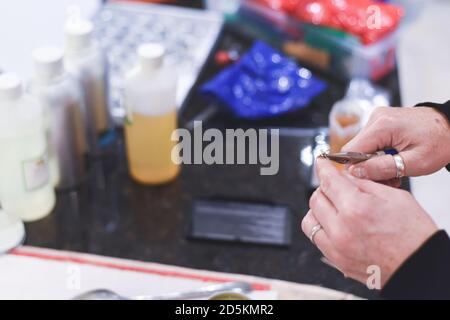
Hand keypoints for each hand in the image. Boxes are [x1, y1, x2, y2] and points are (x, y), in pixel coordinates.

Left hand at [301, 159, 437, 287]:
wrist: (420, 267)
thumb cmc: (414, 235)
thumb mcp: (395, 197)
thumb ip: (364, 184)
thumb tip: (346, 176)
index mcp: (356, 208)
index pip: (328, 181)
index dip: (323, 168)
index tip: (321, 164)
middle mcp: (341, 229)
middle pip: (316, 198)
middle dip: (325, 188)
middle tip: (337, 187)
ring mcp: (336, 247)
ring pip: (310, 220)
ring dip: (318, 209)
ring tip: (334, 207)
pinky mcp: (336, 260)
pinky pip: (316, 238)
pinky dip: (321, 227)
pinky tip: (336, 224)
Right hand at [342, 107, 449, 181]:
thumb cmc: (440, 142)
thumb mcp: (415, 162)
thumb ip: (382, 167)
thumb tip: (356, 171)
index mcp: (382, 126)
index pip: (351, 151)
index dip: (356, 168)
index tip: (372, 179)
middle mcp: (376, 118)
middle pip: (355, 149)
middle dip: (367, 167)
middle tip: (388, 178)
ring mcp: (377, 118)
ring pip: (361, 147)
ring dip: (373, 162)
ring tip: (393, 170)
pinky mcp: (380, 121)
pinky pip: (369, 142)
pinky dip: (377, 155)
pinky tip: (391, 161)